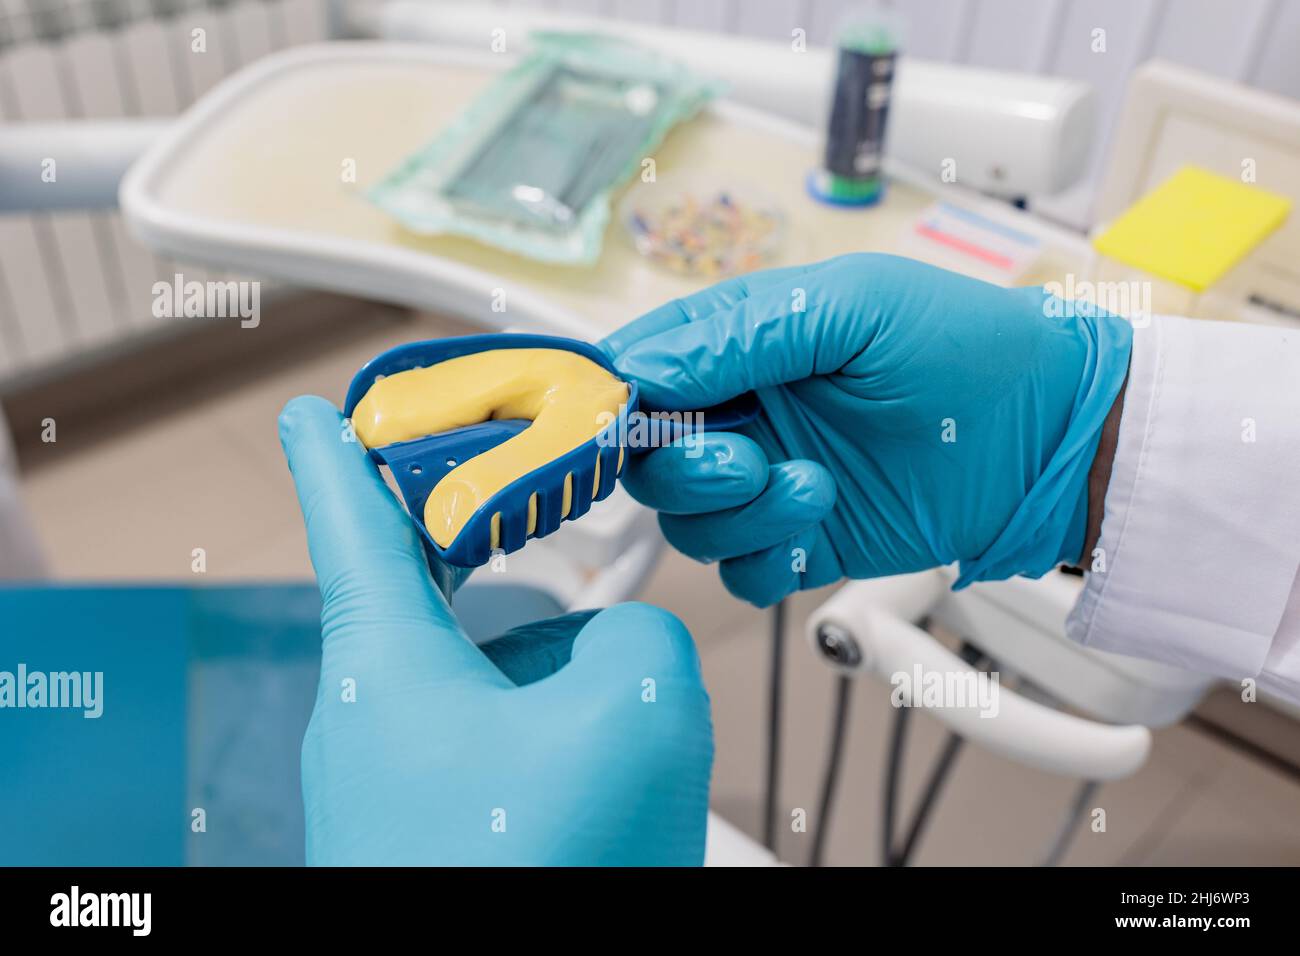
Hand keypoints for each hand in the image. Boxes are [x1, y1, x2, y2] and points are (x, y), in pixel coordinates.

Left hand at [278, 396, 712, 864]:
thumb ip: (638, 636)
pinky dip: (558, 742)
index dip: (337, 448)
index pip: (349, 516)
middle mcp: (377, 718)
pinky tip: (613, 784)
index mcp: (386, 661)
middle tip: (545, 524)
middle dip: (498, 563)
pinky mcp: (441, 834)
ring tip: (622, 727)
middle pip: (438, 596)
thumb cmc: (530, 874)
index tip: (314, 405)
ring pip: (489, 682)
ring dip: (557, 679)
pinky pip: (501, 752)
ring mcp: (405, 785)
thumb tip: (621, 648)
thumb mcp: (629, 713)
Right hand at [601, 254, 1131, 605]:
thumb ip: (740, 334)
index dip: (622, 401)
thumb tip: (640, 372)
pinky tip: (814, 535)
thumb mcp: (851, 307)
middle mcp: (745, 413)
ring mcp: (770, 481)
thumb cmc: (964, 349)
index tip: (631, 423)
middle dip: (685, 470)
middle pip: (650, 461)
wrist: (1050, 438)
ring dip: (738, 518)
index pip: (642, 370)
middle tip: (747, 460)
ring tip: (816, 489)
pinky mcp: (803, 542)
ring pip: (689, 524)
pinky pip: (740, 575)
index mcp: (743, 343)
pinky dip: (763, 564)